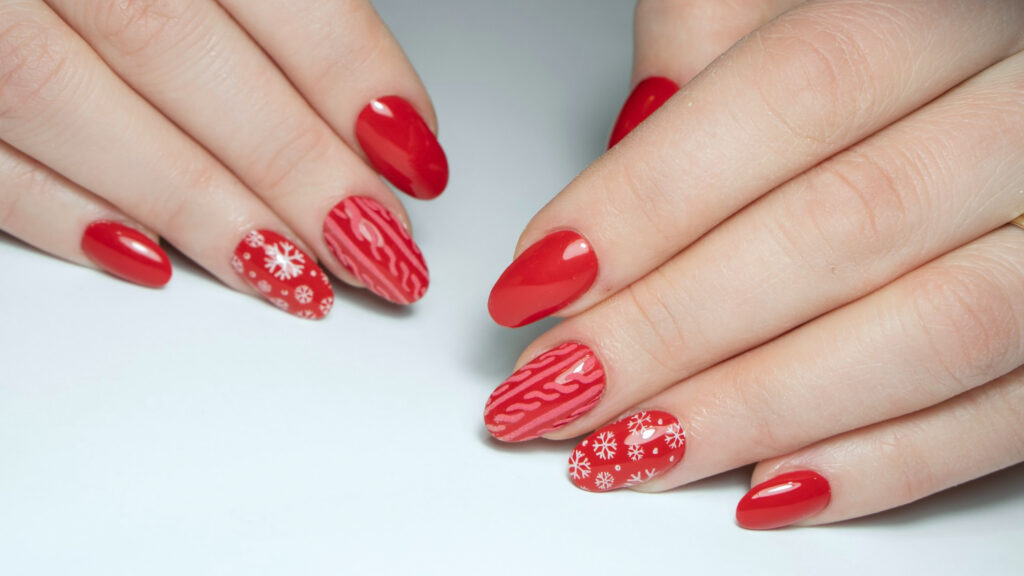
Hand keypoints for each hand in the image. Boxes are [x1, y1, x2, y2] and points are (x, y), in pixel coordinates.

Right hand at [0, 0, 444, 316]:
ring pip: (63, 99)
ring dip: (194, 204)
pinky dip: (54, 211)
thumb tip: (364, 98)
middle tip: (376, 246)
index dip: (347, 70)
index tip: (410, 150)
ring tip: (292, 277)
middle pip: (170, 45)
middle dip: (290, 164)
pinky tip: (143, 260)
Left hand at [484, 0, 1023, 528]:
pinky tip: (769, 485)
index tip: (540, 277)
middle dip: (675, 326)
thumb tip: (629, 139)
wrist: (1013, 66)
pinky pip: (1011, 410)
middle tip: (560, 385)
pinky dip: (887, 461)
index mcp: (962, 2)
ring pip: (933, 329)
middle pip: (846, 228)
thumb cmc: (906, 27)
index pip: (796, 97)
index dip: (651, 198)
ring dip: (757, 408)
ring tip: (631, 447)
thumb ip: (719, 32)